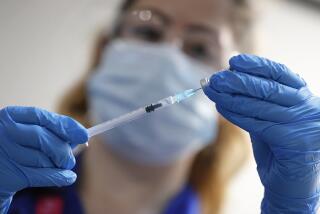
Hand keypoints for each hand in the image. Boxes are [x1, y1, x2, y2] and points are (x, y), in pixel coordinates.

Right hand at [0, 106, 87, 212]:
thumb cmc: (17, 147)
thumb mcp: (28, 132)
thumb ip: (51, 132)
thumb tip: (81, 138)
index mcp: (11, 116)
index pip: (44, 117)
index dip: (66, 125)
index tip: (84, 135)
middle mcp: (5, 132)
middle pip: (45, 139)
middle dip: (63, 151)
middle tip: (70, 159)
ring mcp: (5, 153)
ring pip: (44, 159)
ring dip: (59, 165)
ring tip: (61, 166)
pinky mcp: (9, 176)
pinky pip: (43, 176)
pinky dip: (61, 177)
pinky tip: (69, 177)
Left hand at [203, 54, 319, 212]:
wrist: (291, 185)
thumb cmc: (278, 149)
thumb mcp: (270, 119)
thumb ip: (256, 101)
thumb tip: (229, 80)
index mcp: (305, 98)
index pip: (280, 73)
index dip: (256, 65)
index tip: (233, 61)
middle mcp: (309, 108)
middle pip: (268, 87)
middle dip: (237, 81)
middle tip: (215, 78)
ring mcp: (304, 124)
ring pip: (260, 104)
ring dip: (231, 96)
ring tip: (212, 90)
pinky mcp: (294, 141)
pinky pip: (257, 123)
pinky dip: (236, 114)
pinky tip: (220, 107)